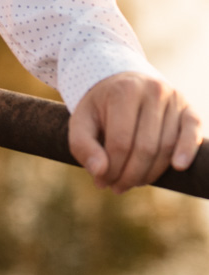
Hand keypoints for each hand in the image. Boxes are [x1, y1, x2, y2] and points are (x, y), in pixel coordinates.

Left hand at [68, 71, 201, 191]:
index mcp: (123, 90)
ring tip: (133, 182)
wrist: (123, 86)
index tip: (102, 181)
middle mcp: (152, 90)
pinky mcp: (188, 110)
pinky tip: (178, 167)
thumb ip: (82, 145)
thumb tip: (99, 171)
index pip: (120, 142)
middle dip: (130, 175)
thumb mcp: (81, 121)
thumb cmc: (101, 108)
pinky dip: (187, 151)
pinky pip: (192, 132)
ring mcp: (173, 99)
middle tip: (117, 188)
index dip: (111, 169)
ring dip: (150, 174)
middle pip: (145, 148)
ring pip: (166, 147)